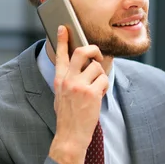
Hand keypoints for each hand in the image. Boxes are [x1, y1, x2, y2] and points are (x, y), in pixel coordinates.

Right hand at [48, 26, 108, 163]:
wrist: (69, 136)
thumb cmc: (68, 117)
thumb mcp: (61, 95)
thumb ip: (68, 81)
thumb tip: (82, 67)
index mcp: (59, 79)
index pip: (60, 55)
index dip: (63, 40)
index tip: (63, 28)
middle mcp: (68, 80)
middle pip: (82, 52)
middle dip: (93, 50)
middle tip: (97, 55)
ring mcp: (79, 86)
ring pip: (97, 68)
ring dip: (101, 76)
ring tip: (97, 88)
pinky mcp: (91, 93)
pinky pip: (104, 80)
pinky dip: (105, 87)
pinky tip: (99, 95)